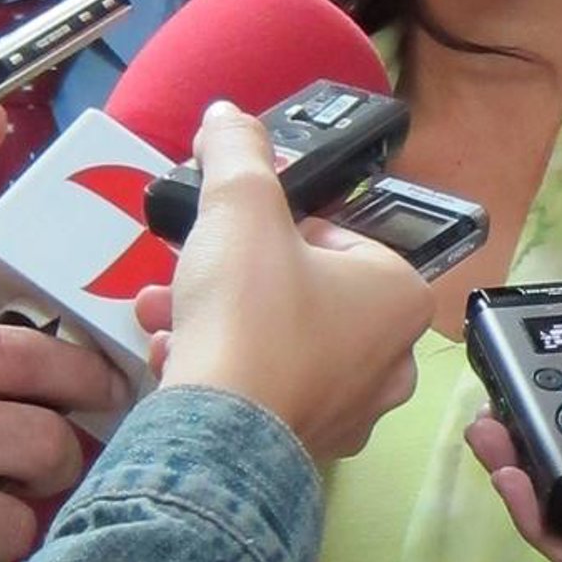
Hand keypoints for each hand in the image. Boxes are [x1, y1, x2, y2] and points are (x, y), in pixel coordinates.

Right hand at [137, 102, 431, 458]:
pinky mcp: (306, 445)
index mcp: (400, 295)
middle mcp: (391, 357)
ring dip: (214, 320)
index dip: (276, 228)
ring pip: (276, 343)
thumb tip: (229, 116)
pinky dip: (220, 369)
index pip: (337, 238)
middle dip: (231, 279)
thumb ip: (239, 152)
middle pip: (301, 292)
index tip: (235, 232)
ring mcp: (351, 409)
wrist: (218, 434)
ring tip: (161, 312)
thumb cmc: (251, 315)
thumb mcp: (242, 207)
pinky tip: (174, 360)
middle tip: (186, 272)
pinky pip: (262, 391)